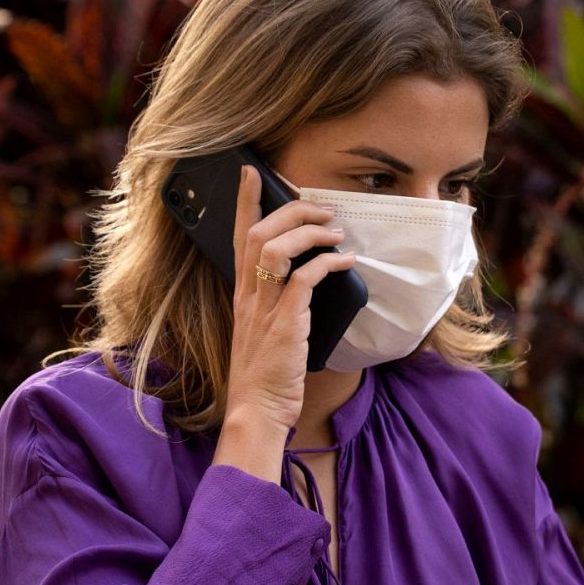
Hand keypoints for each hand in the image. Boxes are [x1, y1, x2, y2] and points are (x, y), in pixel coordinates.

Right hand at [223, 163, 356, 434]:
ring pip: (275, 248)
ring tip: (336, 231)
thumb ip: (277, 303)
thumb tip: (308, 279)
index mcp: (242, 295)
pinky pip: (303, 280)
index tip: (251, 173)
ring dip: (309, 232)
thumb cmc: (267, 375)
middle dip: (291, 210)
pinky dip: (326, 263)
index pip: (238, 237)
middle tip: (321, 208)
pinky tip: (345, 261)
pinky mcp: (284, 325)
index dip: (244, 201)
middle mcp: (248, 297)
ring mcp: (263, 310)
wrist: (256, 411)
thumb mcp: (266, 330)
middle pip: (259, 232)